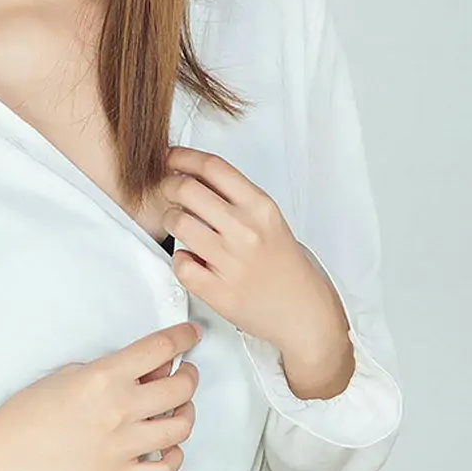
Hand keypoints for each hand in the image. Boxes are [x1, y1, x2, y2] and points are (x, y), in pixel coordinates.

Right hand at [0, 320, 203, 470]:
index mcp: (104, 378)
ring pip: (181, 427)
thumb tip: (143, 372)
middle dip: (188, 375)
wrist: (2, 460)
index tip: (190, 335)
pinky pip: (165, 469)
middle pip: (181, 387)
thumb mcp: (66, 375)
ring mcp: (123, 448)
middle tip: (184, 373)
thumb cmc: (25, 417)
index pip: (160, 348)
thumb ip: (108, 372)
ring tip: (177, 410)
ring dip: (185, 413)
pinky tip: (167, 448)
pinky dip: (173, 456)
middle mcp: (119, 410)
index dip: (183, 337)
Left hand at [162, 146, 352, 393]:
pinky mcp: (219, 292)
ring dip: (170, 221)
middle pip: (187, 190)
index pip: (213, 167)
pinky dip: (179, 259)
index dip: (184, 157)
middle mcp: (246, 231)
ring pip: (178, 224)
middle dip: (169, 187)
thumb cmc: (286, 268)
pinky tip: (191, 260)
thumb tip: (194, 177)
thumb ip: (237, 200)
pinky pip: (180, 264)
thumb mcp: (271, 222)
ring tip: (179, 227)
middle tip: (167, 192)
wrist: (304, 313)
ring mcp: (231, 262)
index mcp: (261, 208)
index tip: (170, 158)